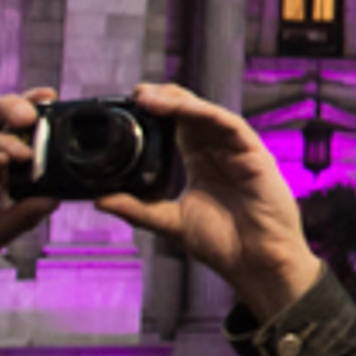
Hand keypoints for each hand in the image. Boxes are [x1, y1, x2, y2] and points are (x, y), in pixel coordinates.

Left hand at [96, 82, 317, 324]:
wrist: (255, 263)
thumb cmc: (224, 245)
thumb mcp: (171, 223)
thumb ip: (137, 209)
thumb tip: (100, 200)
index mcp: (202, 164)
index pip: (178, 128)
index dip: (157, 113)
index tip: (130, 104)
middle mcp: (220, 152)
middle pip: (192, 114)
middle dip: (165, 99)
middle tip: (137, 92)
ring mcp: (238, 150)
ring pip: (207, 114)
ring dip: (179, 102)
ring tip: (150, 97)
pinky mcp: (254, 152)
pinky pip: (228, 124)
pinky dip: (203, 113)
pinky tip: (181, 109)